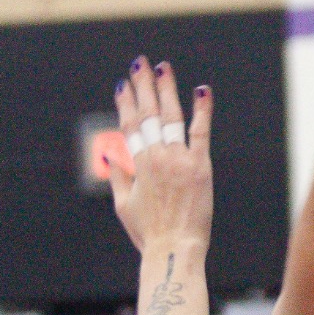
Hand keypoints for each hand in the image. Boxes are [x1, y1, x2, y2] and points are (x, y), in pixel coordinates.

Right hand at [108, 57, 213, 254]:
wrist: (174, 250)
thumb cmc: (149, 233)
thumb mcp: (123, 206)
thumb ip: (118, 177)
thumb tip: (111, 156)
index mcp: (136, 165)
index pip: (129, 125)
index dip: (126, 103)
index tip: (122, 84)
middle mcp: (155, 157)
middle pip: (147, 114)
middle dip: (143, 86)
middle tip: (140, 64)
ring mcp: (178, 160)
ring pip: (170, 116)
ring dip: (166, 89)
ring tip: (163, 68)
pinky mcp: (200, 166)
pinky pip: (200, 131)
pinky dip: (202, 109)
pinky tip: (202, 90)